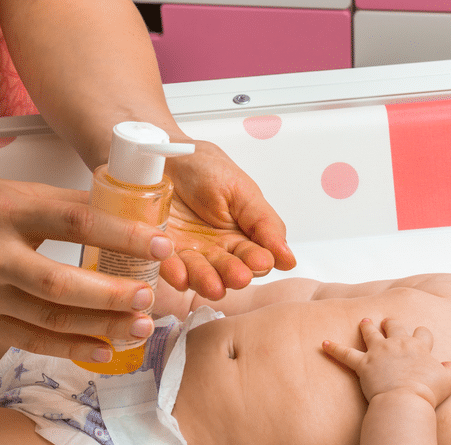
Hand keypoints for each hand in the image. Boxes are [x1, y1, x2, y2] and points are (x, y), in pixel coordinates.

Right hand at [0, 177, 173, 361]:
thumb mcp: (13, 191)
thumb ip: (65, 205)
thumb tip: (129, 217)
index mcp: (6, 208)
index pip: (75, 222)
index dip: (123, 235)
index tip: (162, 245)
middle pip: (60, 282)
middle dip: (113, 294)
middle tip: (151, 296)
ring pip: (51, 318)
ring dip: (102, 326)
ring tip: (141, 326)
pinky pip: (33, 341)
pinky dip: (72, 349)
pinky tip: (107, 350)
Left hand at [161, 140, 295, 299]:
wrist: (164, 152)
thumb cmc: (204, 167)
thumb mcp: (242, 191)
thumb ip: (265, 224)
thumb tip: (289, 258)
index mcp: (241, 237)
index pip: (256, 259)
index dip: (258, 262)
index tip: (261, 262)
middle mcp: (217, 250)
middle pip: (229, 271)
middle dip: (234, 275)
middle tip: (238, 276)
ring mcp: (189, 253)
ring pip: (201, 275)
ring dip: (207, 281)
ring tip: (213, 286)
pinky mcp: (160, 252)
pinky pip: (167, 266)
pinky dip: (174, 272)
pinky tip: (181, 276)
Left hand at [323, 318, 450, 407]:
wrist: (406, 400)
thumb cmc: (428, 392)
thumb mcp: (450, 380)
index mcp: (419, 347)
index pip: (422, 333)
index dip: (421, 334)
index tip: (420, 336)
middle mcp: (398, 344)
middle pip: (395, 326)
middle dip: (391, 323)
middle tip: (387, 321)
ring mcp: (379, 353)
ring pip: (370, 333)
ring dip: (366, 327)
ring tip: (363, 321)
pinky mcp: (363, 365)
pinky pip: (345, 354)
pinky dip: (333, 349)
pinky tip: (323, 343)